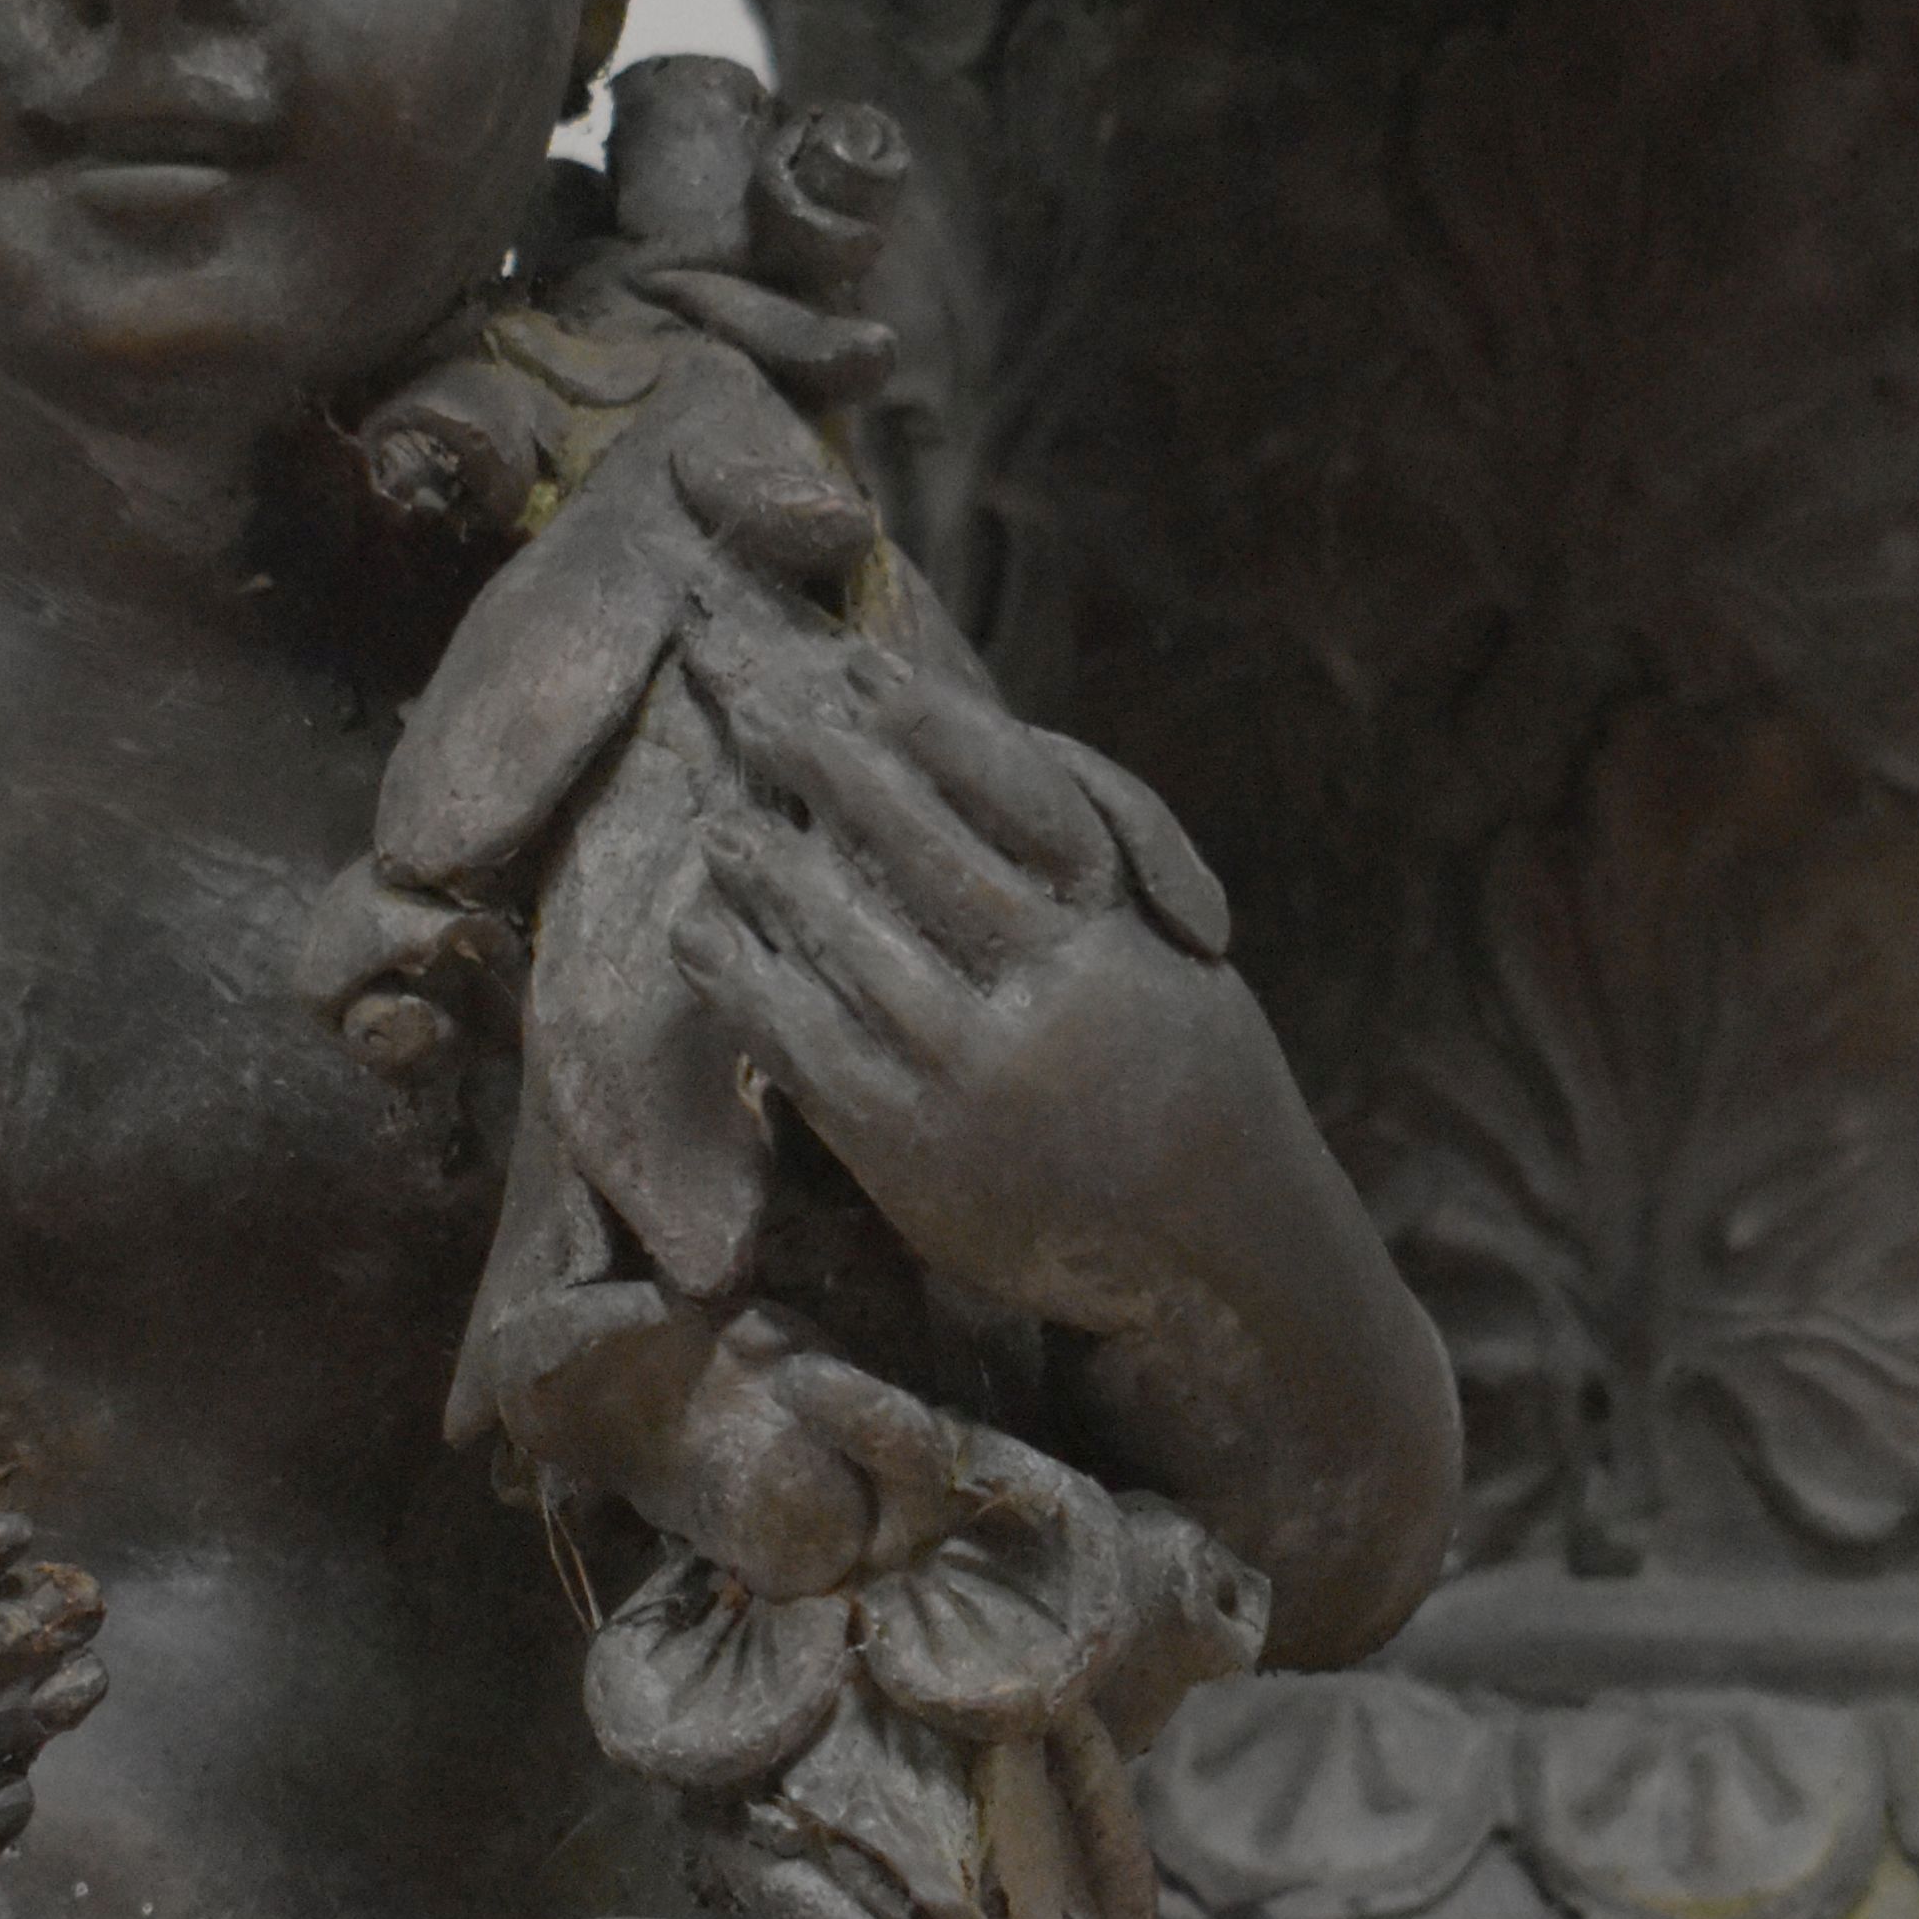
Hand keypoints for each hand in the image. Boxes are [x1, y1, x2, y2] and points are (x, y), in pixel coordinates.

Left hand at [666, 639, 1264, 1343]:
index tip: (862, 666)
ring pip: (850, 944)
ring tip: (720, 822)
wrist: (1216, 1253)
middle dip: (833, 770)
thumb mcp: (1170, 956)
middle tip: (754, 705)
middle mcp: (1052, 1000)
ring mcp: (977, 1078)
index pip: (1017, 795)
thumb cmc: (1188, 1078)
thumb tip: (975, 753)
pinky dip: (744, 981)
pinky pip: (806, 1048)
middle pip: (921, 850)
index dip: (934, 726)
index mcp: (1119, 937)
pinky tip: (702, 931)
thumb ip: (1090, 864)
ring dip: (774, 872)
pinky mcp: (913, 1152)